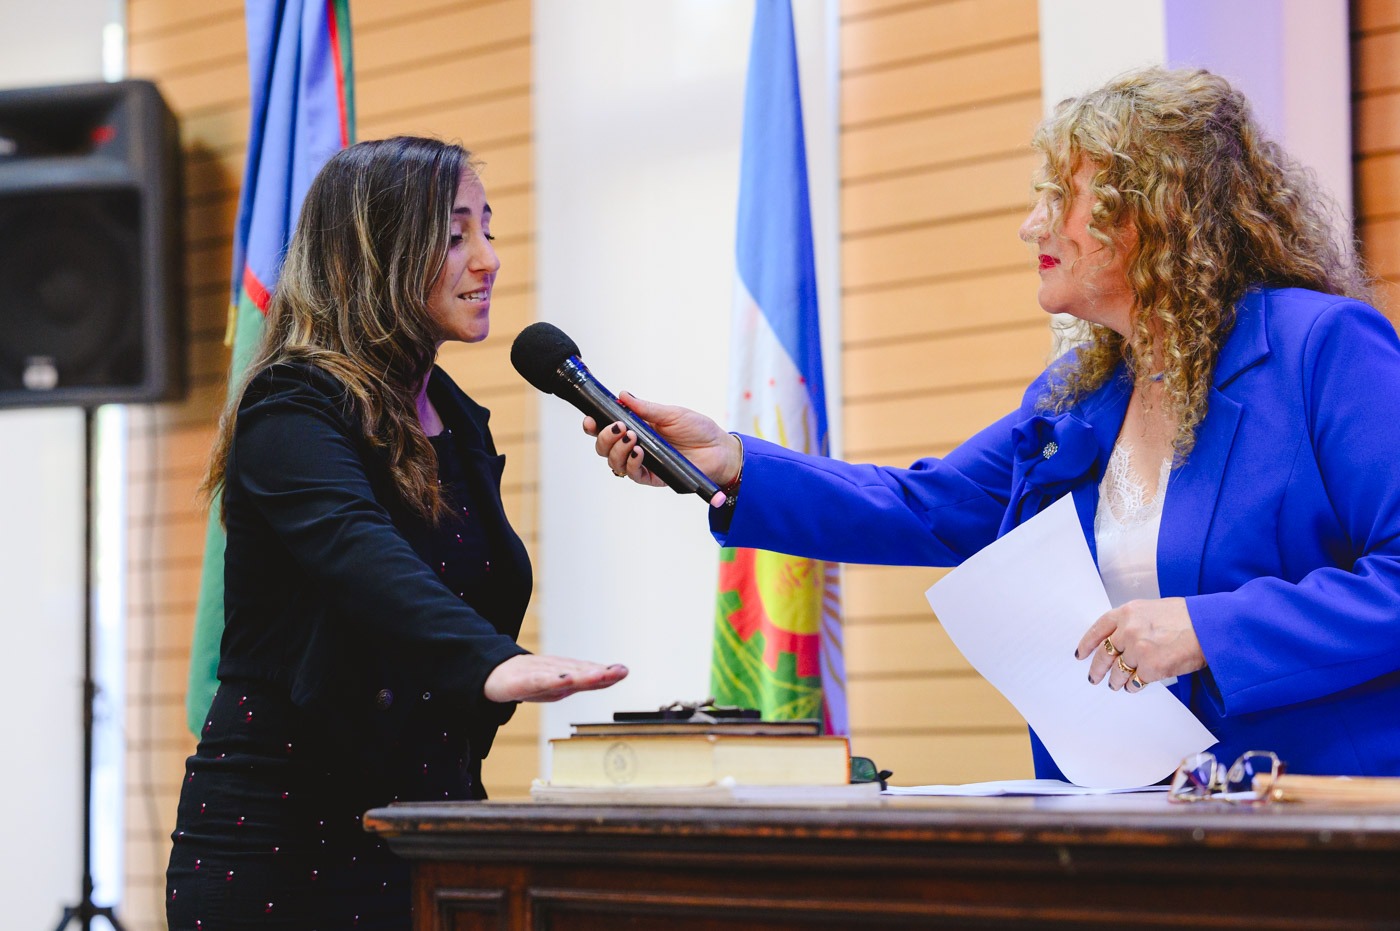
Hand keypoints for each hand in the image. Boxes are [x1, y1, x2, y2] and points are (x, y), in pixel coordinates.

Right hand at [482, 654, 628, 702]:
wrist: (495, 674)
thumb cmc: (529, 679)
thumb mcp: (558, 684)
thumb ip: (580, 680)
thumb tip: (607, 676)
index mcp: (566, 676)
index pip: (589, 675)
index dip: (607, 674)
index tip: (623, 670)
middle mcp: (556, 673)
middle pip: (580, 674)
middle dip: (601, 674)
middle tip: (620, 671)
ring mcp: (540, 675)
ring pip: (563, 675)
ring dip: (582, 676)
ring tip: (599, 675)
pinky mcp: (522, 682)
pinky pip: (539, 682)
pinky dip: (552, 680)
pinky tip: (564, 680)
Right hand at [583, 391, 741, 488]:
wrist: (719, 449)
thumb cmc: (698, 430)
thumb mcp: (671, 413)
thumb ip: (646, 408)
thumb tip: (623, 396)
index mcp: (636, 428)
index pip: (606, 428)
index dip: (593, 425)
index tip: (590, 419)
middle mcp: (635, 446)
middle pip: (604, 448)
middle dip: (604, 437)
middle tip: (618, 428)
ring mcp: (643, 462)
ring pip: (614, 463)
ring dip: (617, 450)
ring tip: (631, 438)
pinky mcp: (653, 476)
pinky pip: (634, 475)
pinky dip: (632, 463)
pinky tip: (639, 453)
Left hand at [1075, 597, 1204, 692]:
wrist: (1210, 628)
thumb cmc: (1187, 618)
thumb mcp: (1153, 609)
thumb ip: (1134, 621)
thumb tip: (1119, 639)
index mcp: (1127, 612)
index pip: (1098, 629)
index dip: (1087, 643)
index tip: (1081, 654)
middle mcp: (1128, 630)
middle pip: (1104, 654)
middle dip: (1096, 668)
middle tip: (1093, 677)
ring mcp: (1138, 650)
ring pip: (1117, 671)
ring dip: (1114, 681)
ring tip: (1114, 685)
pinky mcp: (1151, 668)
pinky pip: (1134, 682)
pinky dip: (1132, 686)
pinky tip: (1133, 687)